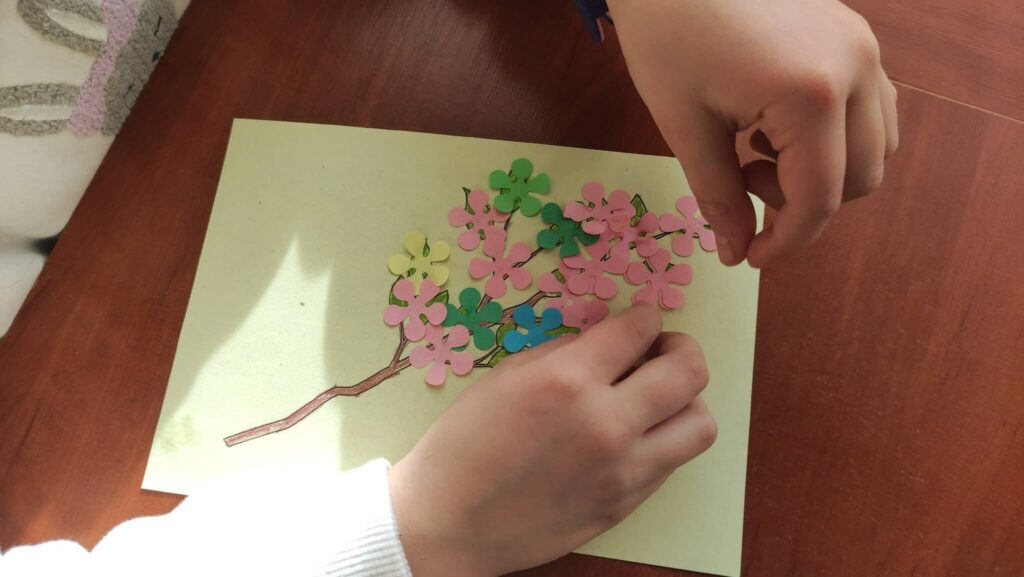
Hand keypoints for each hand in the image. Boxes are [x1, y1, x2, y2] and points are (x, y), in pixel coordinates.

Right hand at [388, 305, 716, 575]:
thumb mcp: (505, 376)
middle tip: (659, 351)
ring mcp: (622, 470)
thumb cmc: (462, 445)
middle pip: (690, 372)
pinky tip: (632, 435)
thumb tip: (607, 342)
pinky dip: (663, 439)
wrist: (448, 524)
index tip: (639, 322)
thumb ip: (565, 353)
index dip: (645, 317)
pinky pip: (672, 462)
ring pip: (700, 423)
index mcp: (569, 381)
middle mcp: (607, 424)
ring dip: (685, 401)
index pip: (641, 329)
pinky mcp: (625, 504)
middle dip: (680, 348)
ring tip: (655, 399)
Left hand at [609, 0, 898, 266]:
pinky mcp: (856, 36)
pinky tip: (777, 124)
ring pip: (877, 145)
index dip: (787, 242)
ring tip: (756, 152)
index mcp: (812, 95)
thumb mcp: (684, 125)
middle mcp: (856, 69)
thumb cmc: (667, 33)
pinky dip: (836, 137)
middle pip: (861, 178)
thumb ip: (718, 196)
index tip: (751, 257)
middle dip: (804, 204)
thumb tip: (737, 251)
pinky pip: (870, 108)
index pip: (819, 199)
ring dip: (826, 172)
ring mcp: (863, 48)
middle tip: (743, 183)